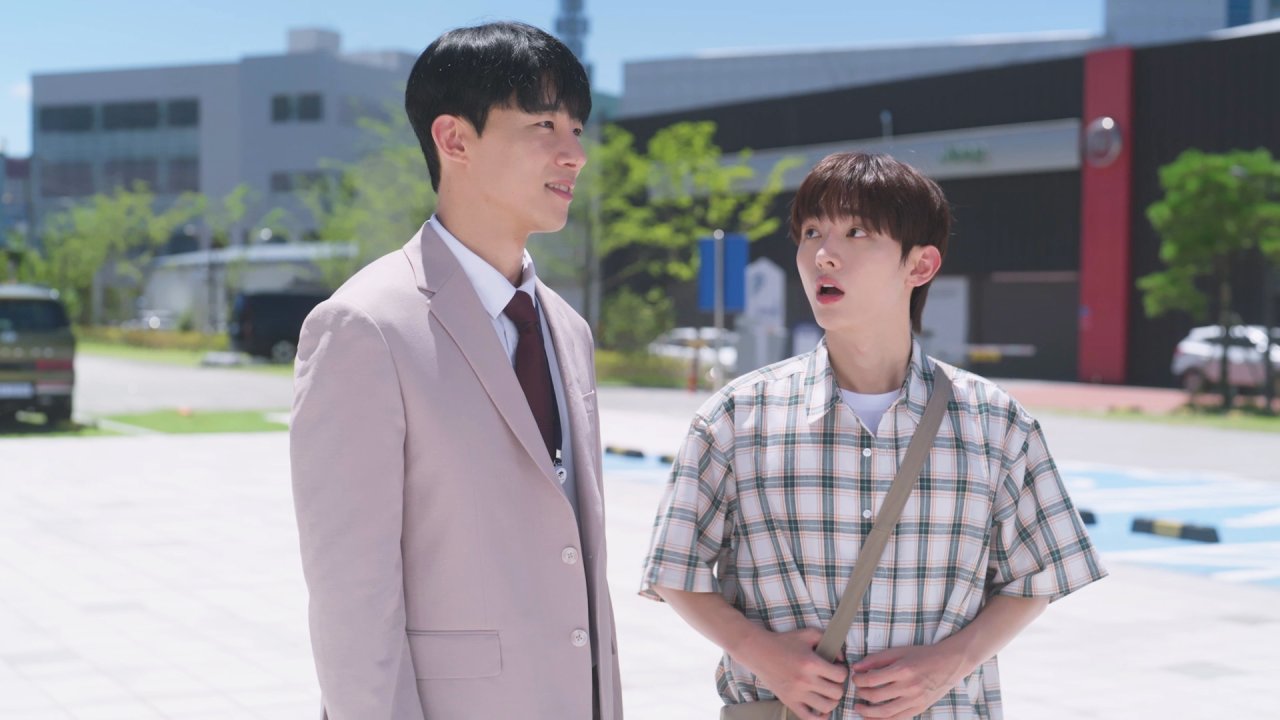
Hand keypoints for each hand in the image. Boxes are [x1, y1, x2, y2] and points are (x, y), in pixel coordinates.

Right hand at [734, 627, 848, 718]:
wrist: (759, 651)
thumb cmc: (784, 641)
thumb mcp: (808, 633)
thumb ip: (827, 640)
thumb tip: (840, 658)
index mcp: (811, 663)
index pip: (840, 676)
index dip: (842, 671)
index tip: (836, 668)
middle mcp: (805, 680)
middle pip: (837, 693)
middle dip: (838, 686)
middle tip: (832, 680)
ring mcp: (797, 693)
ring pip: (827, 707)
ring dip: (831, 701)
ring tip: (827, 693)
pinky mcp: (789, 702)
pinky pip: (809, 718)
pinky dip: (819, 717)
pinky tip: (821, 710)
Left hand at [848, 645, 966, 718]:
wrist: (949, 663)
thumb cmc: (923, 655)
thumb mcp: (899, 652)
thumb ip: (876, 659)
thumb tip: (856, 667)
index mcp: (903, 670)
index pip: (872, 679)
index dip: (859, 680)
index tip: (855, 678)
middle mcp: (909, 687)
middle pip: (876, 696)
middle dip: (861, 694)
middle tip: (857, 691)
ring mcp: (915, 700)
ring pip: (885, 712)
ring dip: (868, 712)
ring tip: (859, 707)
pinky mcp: (920, 709)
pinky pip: (898, 719)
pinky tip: (872, 718)